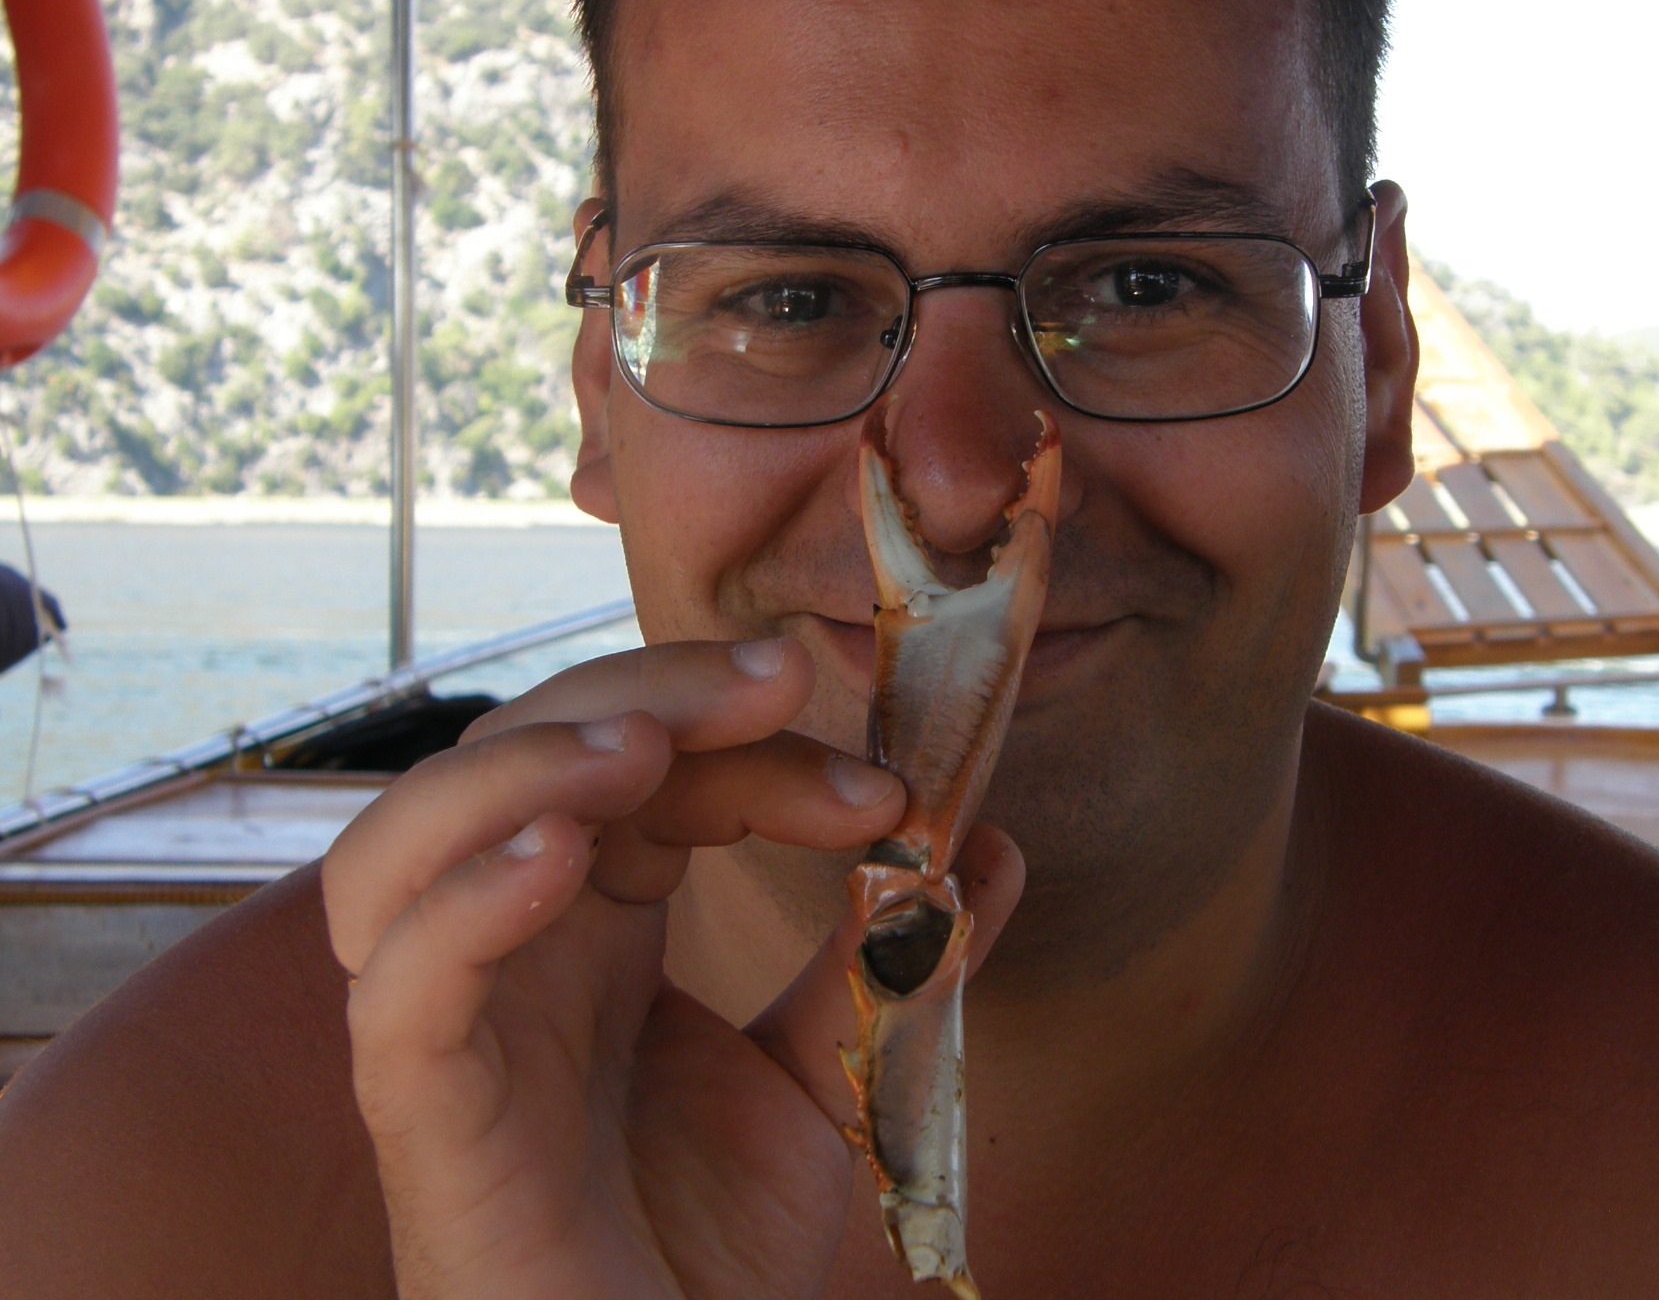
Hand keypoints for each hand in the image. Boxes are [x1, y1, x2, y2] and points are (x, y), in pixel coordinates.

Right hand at [322, 639, 1023, 1299]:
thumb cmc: (713, 1250)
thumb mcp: (826, 1073)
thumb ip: (891, 957)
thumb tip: (993, 843)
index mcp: (596, 922)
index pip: (651, 774)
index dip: (755, 746)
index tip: (890, 783)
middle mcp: (511, 947)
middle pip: (525, 758)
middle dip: (649, 696)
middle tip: (779, 682)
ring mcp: (456, 1025)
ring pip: (403, 843)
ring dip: (520, 768)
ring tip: (641, 750)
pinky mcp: (426, 1117)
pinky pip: (397, 990)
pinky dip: (459, 905)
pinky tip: (557, 860)